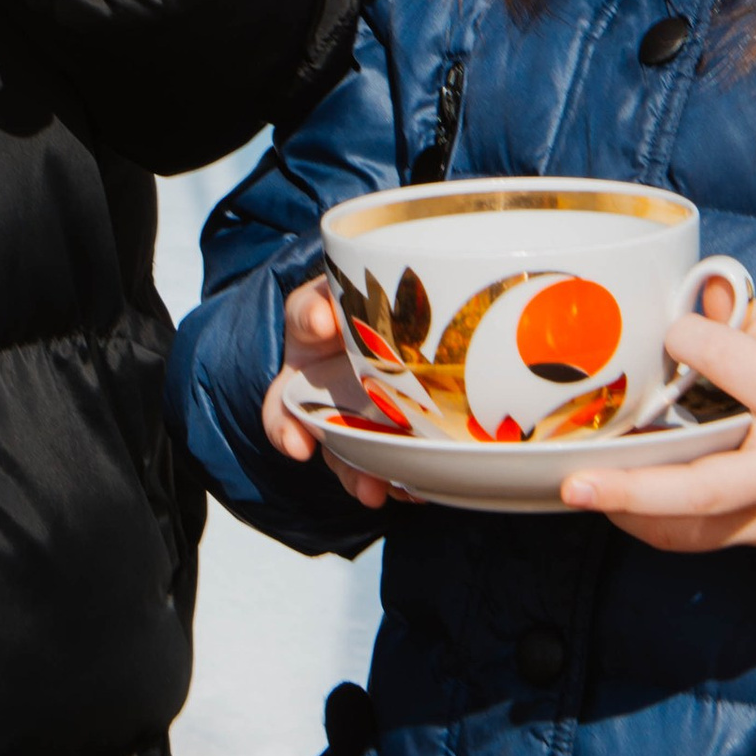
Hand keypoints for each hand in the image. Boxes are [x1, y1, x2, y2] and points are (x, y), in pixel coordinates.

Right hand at [260, 277, 408, 512]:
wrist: (410, 331)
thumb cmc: (391, 302)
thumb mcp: (390, 286)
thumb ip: (400, 282)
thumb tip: (466, 264)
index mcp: (324, 317)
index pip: (306, 310)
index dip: (312, 315)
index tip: (323, 322)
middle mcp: (319, 367)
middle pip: (291, 399)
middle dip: (289, 424)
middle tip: (297, 443)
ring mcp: (336, 406)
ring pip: (328, 443)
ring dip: (345, 469)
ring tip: (370, 491)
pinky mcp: (360, 437)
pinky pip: (363, 464)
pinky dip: (382, 480)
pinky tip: (408, 491)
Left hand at [562, 289, 755, 550]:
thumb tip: (703, 298)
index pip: (728, 364)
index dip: (687, 337)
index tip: (670, 328)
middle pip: (704, 485)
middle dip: (634, 488)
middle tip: (574, 483)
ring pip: (696, 528)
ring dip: (632, 514)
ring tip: (578, 492)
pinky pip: (703, 540)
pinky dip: (657, 526)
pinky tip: (619, 503)